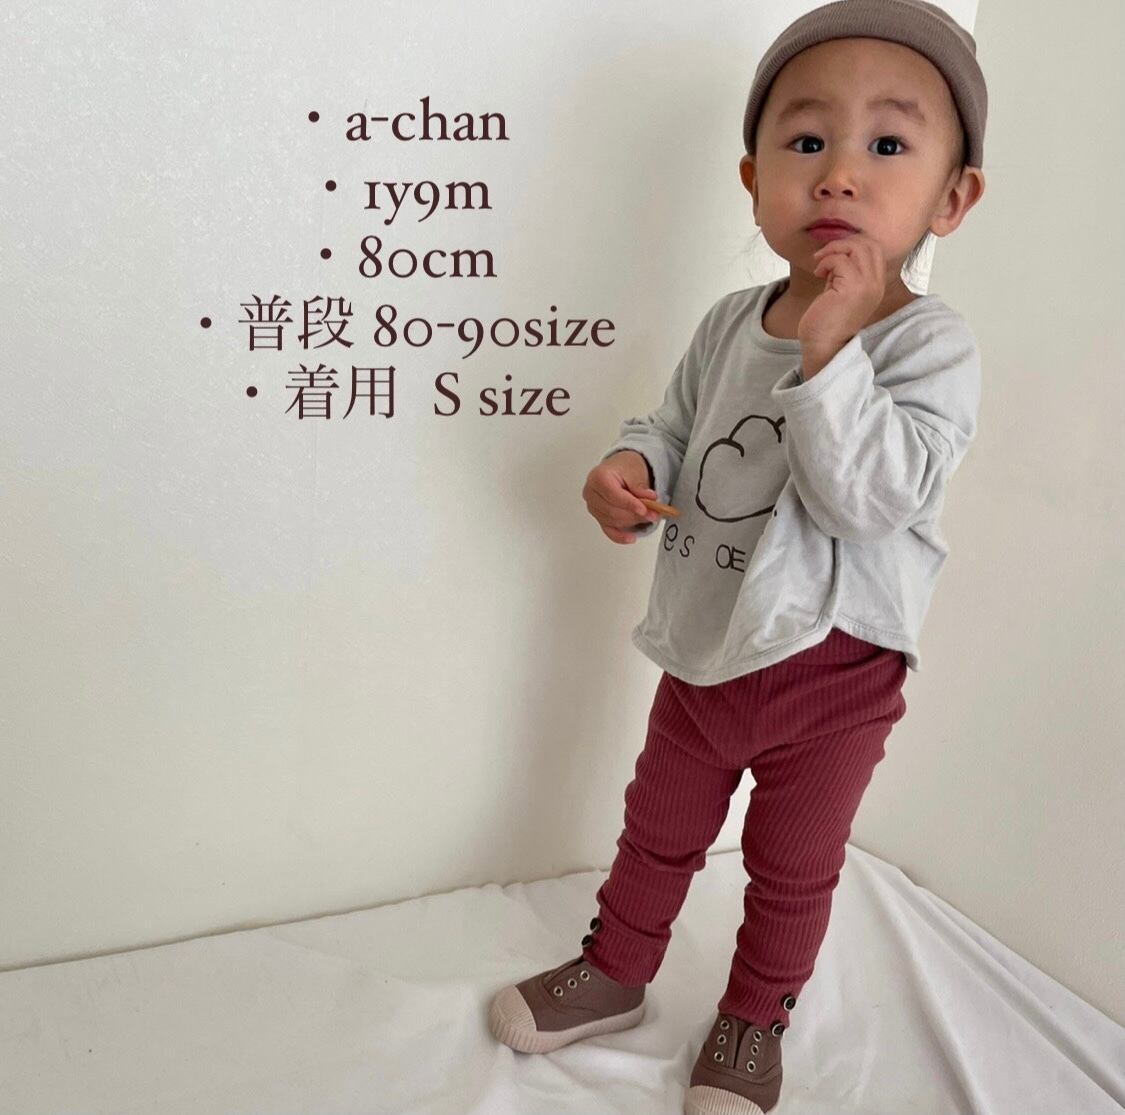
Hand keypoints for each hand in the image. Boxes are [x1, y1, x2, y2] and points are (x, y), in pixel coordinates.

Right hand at [583, 452, 659, 544]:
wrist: (619, 469)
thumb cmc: (624, 468)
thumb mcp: (635, 472)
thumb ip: (640, 487)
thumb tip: (649, 500)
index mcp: (598, 477)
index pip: (612, 495)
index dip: (629, 503)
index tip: (644, 509)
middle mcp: (591, 493)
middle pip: (612, 510)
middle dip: (635, 514)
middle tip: (654, 513)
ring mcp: (593, 506)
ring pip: (612, 521)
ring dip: (633, 522)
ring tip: (649, 517)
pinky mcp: (598, 516)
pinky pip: (608, 530)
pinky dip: (620, 536)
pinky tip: (631, 538)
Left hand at [797, 232, 885, 356]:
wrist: (824, 346)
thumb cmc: (827, 321)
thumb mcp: (841, 290)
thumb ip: (844, 272)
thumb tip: (836, 251)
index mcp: (876, 284)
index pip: (875, 249)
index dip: (853, 243)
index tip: (833, 254)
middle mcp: (877, 284)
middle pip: (868, 244)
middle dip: (843, 243)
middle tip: (825, 255)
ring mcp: (867, 286)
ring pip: (857, 247)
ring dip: (833, 250)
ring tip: (820, 264)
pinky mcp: (853, 288)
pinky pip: (841, 260)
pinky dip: (826, 262)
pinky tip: (818, 274)